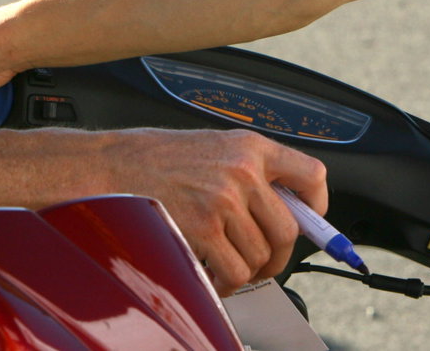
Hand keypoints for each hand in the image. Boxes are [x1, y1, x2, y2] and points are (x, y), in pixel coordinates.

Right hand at [98, 127, 326, 293]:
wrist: (112, 166)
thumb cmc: (158, 159)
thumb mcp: (214, 148)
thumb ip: (250, 172)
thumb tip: (286, 209)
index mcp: (250, 146)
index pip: (312, 174)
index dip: (317, 206)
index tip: (311, 221)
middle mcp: (243, 170)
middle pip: (288, 229)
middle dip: (278, 255)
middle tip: (263, 261)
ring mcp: (224, 200)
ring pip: (261, 255)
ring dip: (247, 269)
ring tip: (226, 263)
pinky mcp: (203, 228)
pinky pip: (235, 270)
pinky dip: (228, 282)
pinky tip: (213, 273)